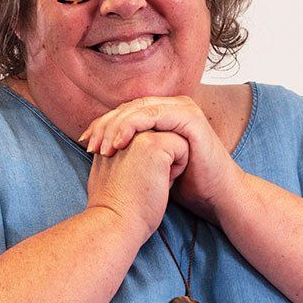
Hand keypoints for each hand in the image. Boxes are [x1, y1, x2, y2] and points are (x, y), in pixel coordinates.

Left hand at [80, 96, 242, 223]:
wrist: (217, 197)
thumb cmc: (186, 185)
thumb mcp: (152, 165)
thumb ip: (133, 151)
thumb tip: (101, 151)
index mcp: (165, 113)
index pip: (127, 111)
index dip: (103, 124)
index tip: (84, 143)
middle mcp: (174, 106)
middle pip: (129, 107)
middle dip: (105, 125)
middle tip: (88, 144)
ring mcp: (184, 109)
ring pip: (139, 109)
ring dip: (115, 126)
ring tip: (101, 147)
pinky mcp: (190, 118)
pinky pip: (154, 116)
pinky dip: (133, 127)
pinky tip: (119, 143)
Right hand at [86, 130, 188, 241]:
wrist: (115, 222)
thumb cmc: (117, 204)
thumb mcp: (112, 170)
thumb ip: (123, 151)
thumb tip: (142, 150)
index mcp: (112, 133)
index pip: (148, 135)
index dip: (149, 159)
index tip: (132, 180)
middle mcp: (124, 129)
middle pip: (162, 134)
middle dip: (161, 157)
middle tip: (141, 181)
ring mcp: (139, 134)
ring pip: (173, 138)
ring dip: (169, 162)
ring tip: (149, 181)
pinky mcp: (154, 144)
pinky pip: (182, 146)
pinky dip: (178, 168)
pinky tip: (159, 181)